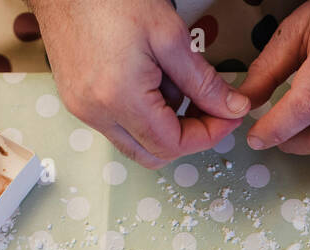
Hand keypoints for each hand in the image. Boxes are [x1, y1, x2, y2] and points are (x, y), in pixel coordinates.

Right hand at [31, 0, 248, 167]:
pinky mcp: (77, 101)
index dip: (208, 135)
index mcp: (119, 98)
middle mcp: (96, 112)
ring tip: (174, 81)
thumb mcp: (169, 35)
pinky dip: (143, 114)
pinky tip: (151, 79)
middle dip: (188, 136)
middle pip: (154, 154)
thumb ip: (203, 81)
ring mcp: (83, 109)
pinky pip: (118, 125)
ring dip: (165, 125)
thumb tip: (232, 108)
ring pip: (136, 143)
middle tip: (210, 108)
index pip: (173, 144)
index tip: (228, 116)